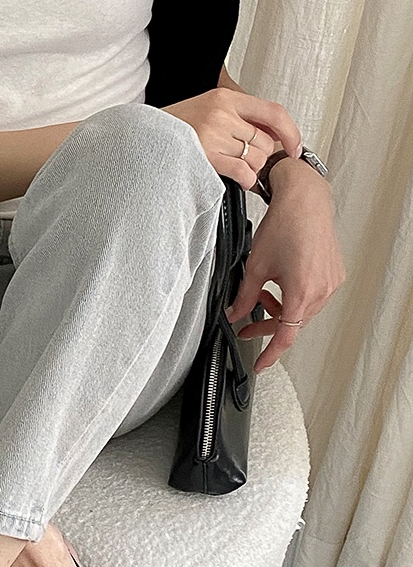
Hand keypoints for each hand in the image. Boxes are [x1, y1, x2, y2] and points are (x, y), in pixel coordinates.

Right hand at [161, 87, 302, 191]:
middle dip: (262, 156)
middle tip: (251, 163)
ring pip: (255, 158)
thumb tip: (269, 133)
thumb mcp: (205, 109)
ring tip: (239, 171)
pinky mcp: (206, 156)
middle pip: (265, 140)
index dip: (290, 131)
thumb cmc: (172, 128)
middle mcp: (222, 114)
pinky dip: (246, 179)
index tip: (295, 146)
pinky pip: (242, 171)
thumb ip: (235, 116)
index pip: (272, 112)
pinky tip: (240, 181)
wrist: (142, 137)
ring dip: (252, 169)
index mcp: (225, 98)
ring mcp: (214, 134)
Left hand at [224, 160, 346, 371]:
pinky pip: (312, 297)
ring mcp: (330, 283)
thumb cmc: (284, 226)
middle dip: (268, 327)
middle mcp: (320, 290)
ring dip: (280, 311)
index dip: (270, 354)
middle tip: (247, 327)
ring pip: (302, 312)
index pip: (285, 336)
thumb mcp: (254, 267)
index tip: (260, 365)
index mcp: (301, 293)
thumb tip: (234, 315)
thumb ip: (243, 298)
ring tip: (261, 299)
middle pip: (292, 324)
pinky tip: (279, 287)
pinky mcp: (333, 275)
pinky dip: (293, 298)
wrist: (305, 201)